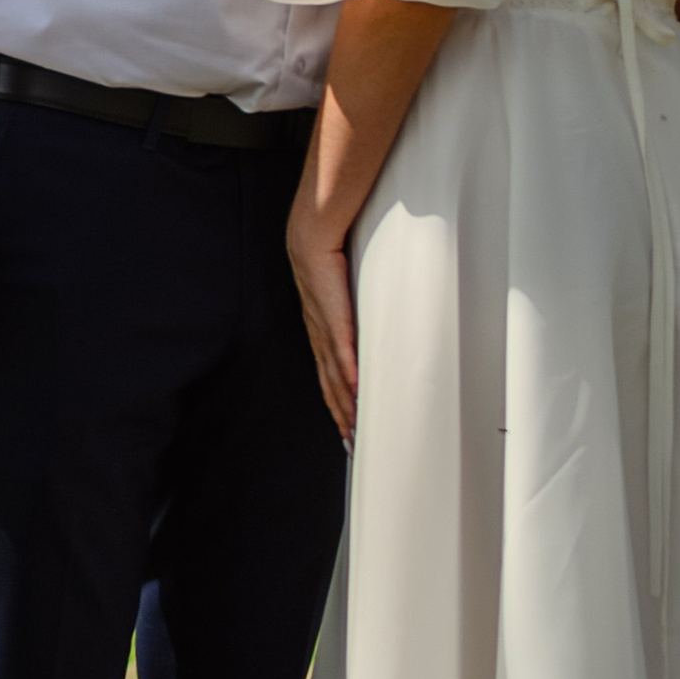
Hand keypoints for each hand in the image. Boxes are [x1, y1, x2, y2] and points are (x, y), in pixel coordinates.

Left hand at [287, 204, 358, 443]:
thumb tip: (369, 325)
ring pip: (335, 375)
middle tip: (352, 443)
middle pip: (330, 385)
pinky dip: (349, 372)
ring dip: (346, 404)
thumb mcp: (341, 294)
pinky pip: (343, 349)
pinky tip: (357, 392)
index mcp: (320, 332)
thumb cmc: (326, 259)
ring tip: (356, 428)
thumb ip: (353, 313)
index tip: (347, 427)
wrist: (310, 236)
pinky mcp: (334, 315)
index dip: (337, 404)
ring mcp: (324, 327)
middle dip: (341, 416)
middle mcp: (319, 335)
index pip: (329, 377)